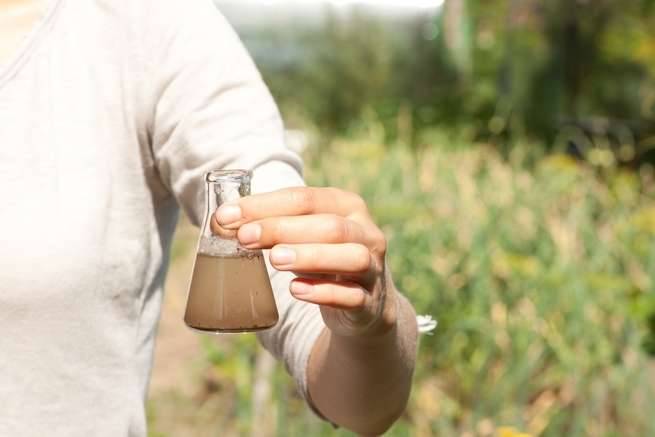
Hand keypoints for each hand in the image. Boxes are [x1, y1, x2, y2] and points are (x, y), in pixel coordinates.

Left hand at [213, 187, 397, 337]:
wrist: (365, 304)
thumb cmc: (324, 260)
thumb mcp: (305, 236)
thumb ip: (273, 226)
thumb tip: (223, 222)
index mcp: (347, 206)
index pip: (305, 198)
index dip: (265, 205)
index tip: (226, 216)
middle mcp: (366, 233)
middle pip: (329, 225)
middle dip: (283, 229)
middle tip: (245, 237)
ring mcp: (373, 268)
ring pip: (350, 257)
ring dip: (310, 256)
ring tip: (274, 259)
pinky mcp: (370, 302)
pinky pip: (352, 296)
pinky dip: (324, 292)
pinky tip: (296, 289)